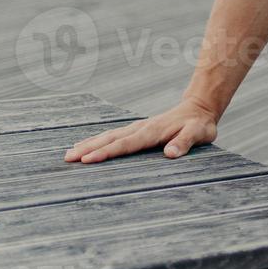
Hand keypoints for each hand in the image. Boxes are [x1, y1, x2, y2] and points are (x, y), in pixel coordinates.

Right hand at [64, 97, 219, 164]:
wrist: (200, 108)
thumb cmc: (200, 124)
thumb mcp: (199, 133)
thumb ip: (185, 142)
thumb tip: (170, 154)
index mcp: (152, 132)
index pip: (126, 144)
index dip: (107, 153)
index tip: (88, 160)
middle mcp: (141, 128)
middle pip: (110, 139)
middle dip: (89, 149)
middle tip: (67, 158)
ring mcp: (138, 127)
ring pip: (109, 136)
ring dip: (89, 144)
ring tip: (70, 153)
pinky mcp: (138, 129)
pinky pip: (114, 135)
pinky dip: (98, 140)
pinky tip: (87, 145)